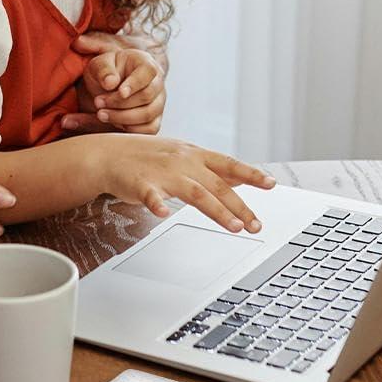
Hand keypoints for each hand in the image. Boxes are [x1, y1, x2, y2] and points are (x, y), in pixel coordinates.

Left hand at [64, 38, 165, 134]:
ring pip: (147, 115)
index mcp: (146, 63)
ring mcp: (158, 103)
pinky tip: (113, 122)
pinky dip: (129, 129)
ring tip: (101, 114)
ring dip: (121, 117)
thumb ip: (103, 70)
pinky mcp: (154, 120)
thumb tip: (110, 83)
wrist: (107, 87)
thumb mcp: (98, 65)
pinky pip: (149, 130)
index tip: (120, 92)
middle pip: (146, 96)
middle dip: (119, 102)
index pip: (148, 72)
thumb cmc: (106, 73)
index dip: (135, 84)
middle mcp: (157, 83)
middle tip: (98, 102)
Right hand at [98, 134, 276, 232]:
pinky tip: (162, 214)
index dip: (251, 174)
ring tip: (234, 227)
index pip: (229, 164)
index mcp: (195, 155)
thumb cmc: (149, 157)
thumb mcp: (184, 155)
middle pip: (217, 184)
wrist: (109, 154)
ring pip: (195, 192)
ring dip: (217, 210)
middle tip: (256, 224)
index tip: (271, 184)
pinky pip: (149, 195)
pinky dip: (155, 204)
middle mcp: (183, 162)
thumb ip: (212, 168)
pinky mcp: (141, 184)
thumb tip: (242, 177)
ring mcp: (163, 173)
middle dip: (239, 206)